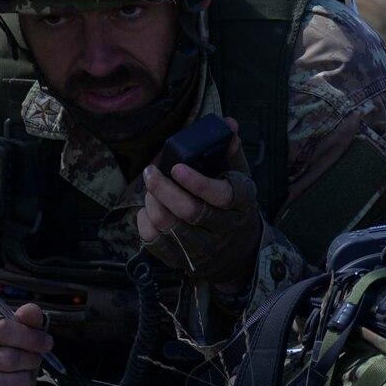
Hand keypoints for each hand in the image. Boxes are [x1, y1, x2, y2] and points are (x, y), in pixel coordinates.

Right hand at [0, 302, 52, 385]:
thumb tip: (31, 310)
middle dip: (28, 361)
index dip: (29, 337)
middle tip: (34, 361)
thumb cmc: (4, 352)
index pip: (0, 330)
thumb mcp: (17, 334)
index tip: (45, 343)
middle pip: (2, 358)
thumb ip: (27, 321)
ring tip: (24, 379)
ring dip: (19, 382)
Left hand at [138, 119, 261, 291]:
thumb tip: (229, 123)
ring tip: (149, 188)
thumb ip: (230, 151)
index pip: (221, 195)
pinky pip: (155, 244)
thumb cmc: (234, 206)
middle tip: (150, 172)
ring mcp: (204, 248)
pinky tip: (147, 210)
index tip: (177, 168)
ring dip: (153, 203)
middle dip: (164, 189)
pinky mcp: (184, 261)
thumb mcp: (239, 178)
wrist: (240, 251)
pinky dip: (145, 223)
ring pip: (170, 227)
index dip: (197, 182)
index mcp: (240, 204)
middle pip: (190, 211)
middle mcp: (224, 229)